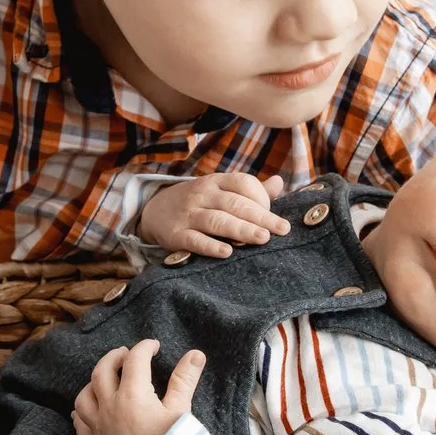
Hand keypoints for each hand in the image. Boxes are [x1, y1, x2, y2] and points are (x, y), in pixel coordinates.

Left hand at [72, 339, 205, 434]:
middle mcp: (110, 407)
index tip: (153, 346)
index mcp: (133, 395)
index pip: (134, 360)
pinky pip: (79, 423)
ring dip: (93, 383)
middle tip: (126, 355)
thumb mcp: (181, 411)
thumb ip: (185, 380)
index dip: (144, 348)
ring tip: (106, 380)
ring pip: (84, 396)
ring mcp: (98, 427)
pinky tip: (91, 409)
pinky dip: (82, 411)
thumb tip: (196, 353)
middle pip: (101, 371)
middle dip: (114, 357)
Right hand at [140, 171, 288, 256]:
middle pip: (235, 204)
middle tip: (281, 229)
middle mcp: (202, 195)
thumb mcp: (220, 190)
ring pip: (217, 220)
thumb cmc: (198, 202)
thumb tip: (279, 182)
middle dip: (261, 216)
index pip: (243, 183)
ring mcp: (188, 214)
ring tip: (263, 238)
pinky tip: (227, 252)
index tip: (276, 217)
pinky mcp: (175, 234)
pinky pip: (194, 239)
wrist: (154, 210)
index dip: (262, 198)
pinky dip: (210, 246)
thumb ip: (249, 190)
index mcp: (216, 182)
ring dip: (241, 229)